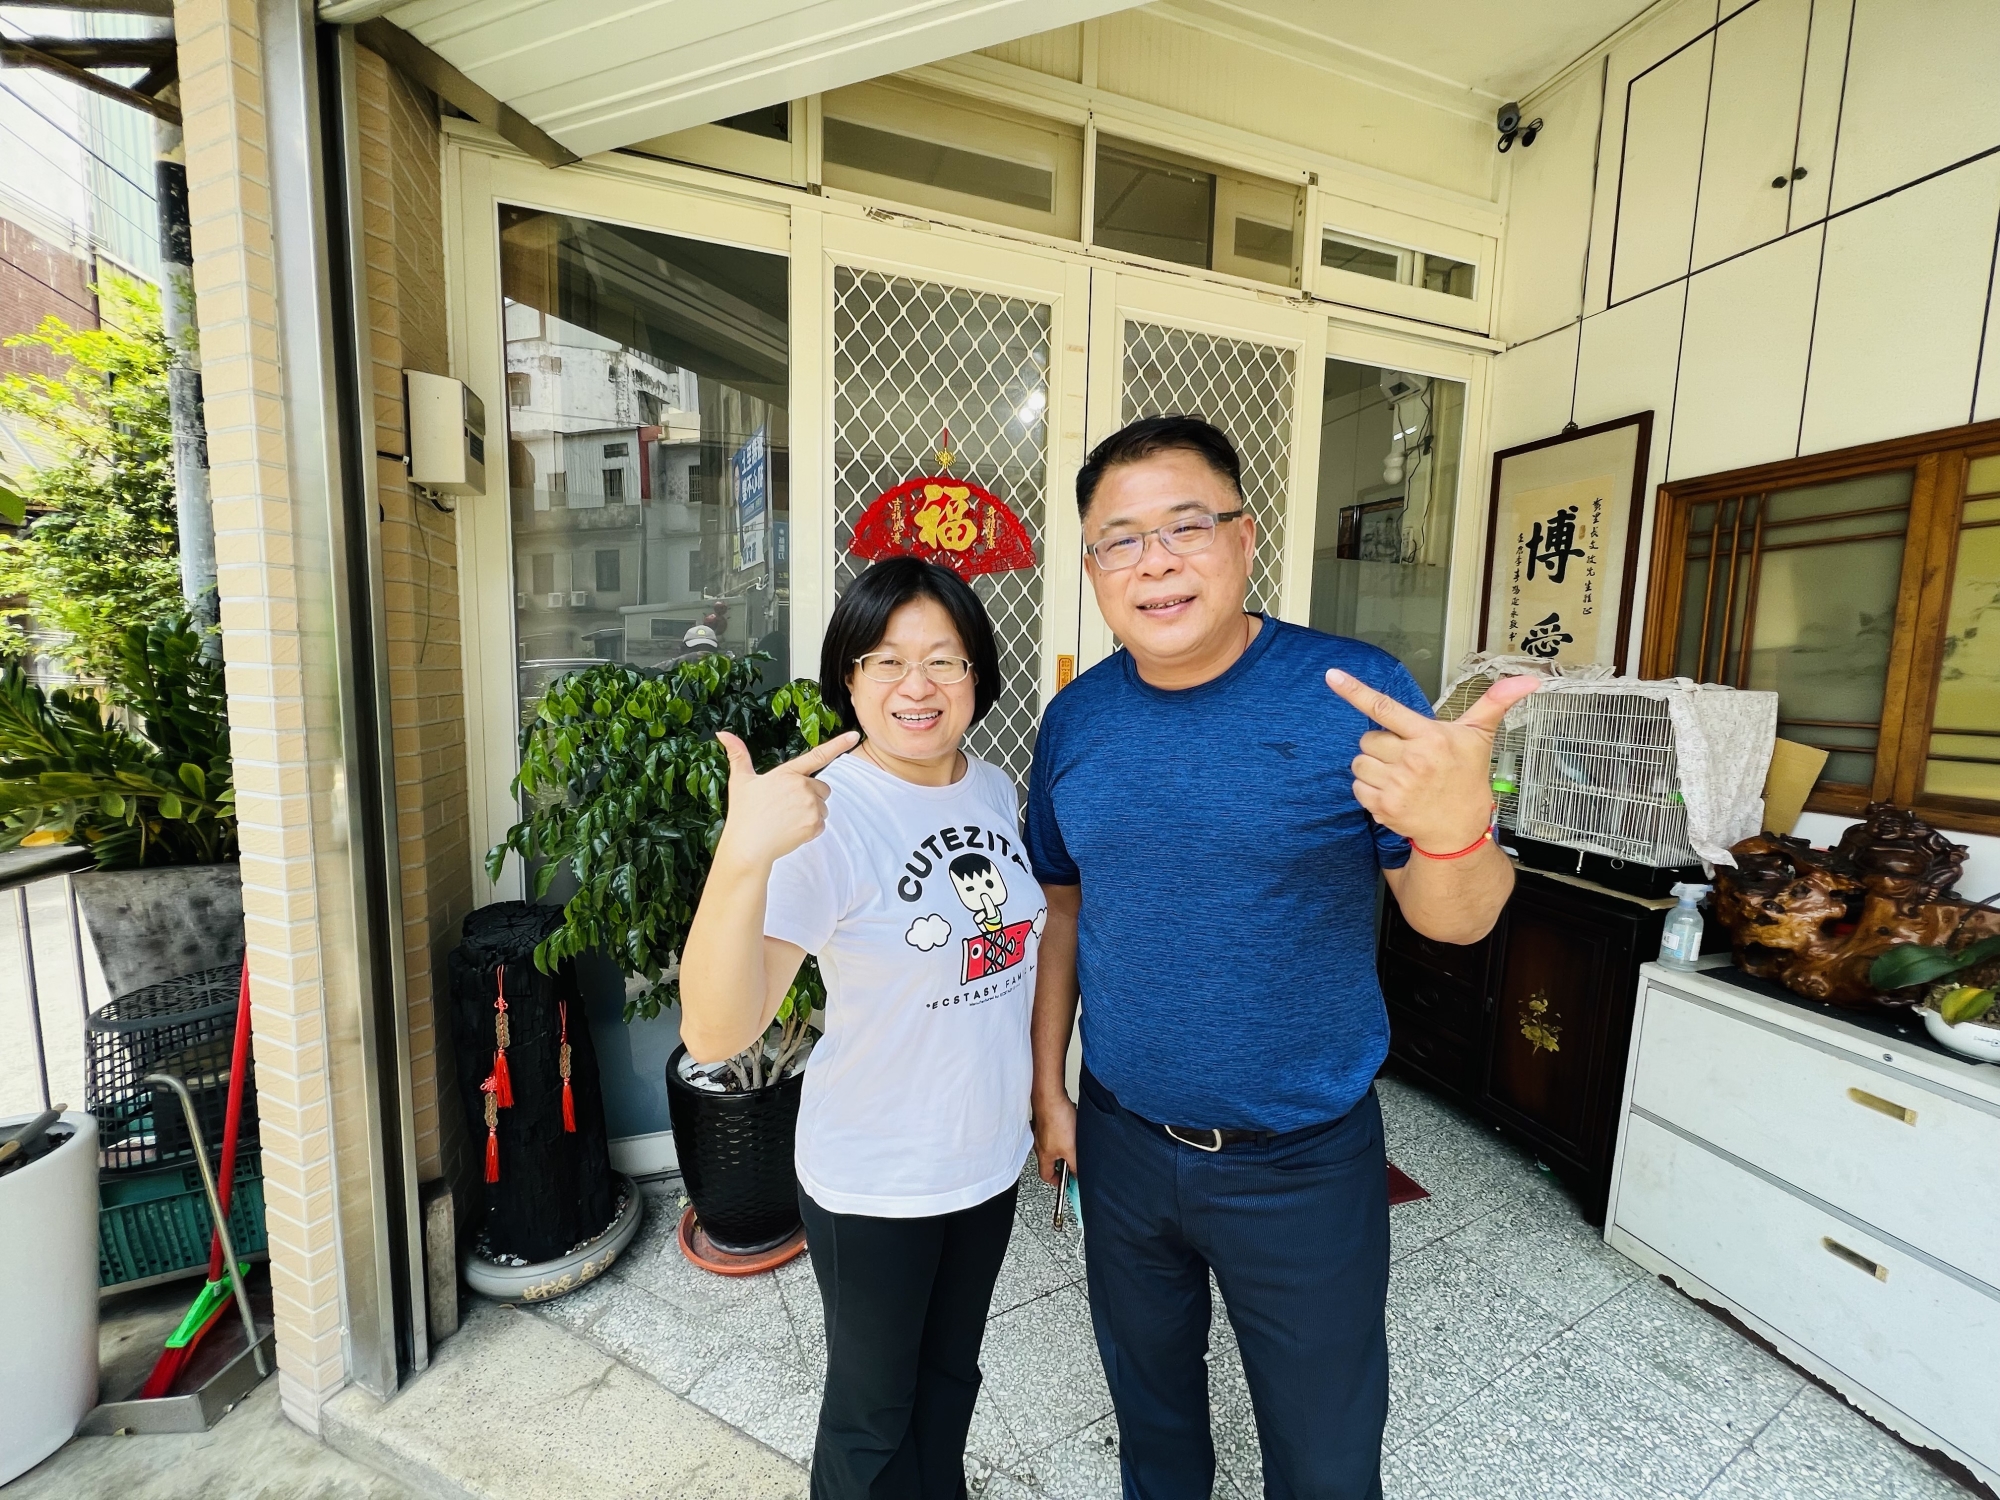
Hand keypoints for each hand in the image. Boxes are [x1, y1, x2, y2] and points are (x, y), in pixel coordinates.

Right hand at [714, 729, 859, 868]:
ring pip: (823, 807)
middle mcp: (802, 786)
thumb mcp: (740, 781)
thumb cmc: (744, 813)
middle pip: (822, 788)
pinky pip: (821, 824)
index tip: (854, 735)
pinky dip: (810, 829)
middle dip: (811, 796)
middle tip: (788, 807)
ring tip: (787, 820)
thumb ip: (737, 755)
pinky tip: (792, 831)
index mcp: (787, 773)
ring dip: (811, 813)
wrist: (748, 846)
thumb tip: (722, 733)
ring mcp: (810, 806)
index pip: (817, 755)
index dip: (838, 744)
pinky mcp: (814, 824)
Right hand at [1033, 1090, 1077, 1186]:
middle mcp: (1040, 1145)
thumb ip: (1075, 1165)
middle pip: (1050, 1161)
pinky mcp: (1047, 1121)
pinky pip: (1056, 1133)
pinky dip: (1064, 1134)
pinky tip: (1073, 1129)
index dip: (1056, 1181)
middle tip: (1074, 1164)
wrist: (1052, 1097)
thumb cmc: (1057, 1120)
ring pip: (1054, 1146)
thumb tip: (1078, 1176)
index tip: (1066, 1183)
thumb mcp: (1071, 1150)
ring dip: (1065, 1148)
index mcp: (1044, 1156)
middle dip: (1063, 1164)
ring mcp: (1042, 1132)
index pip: (1046, 1175)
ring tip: (1076, 1144)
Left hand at [1325, 669, 1537, 854]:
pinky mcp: (1385, 807)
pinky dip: (1369, 790)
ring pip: (1359, 763)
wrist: (1460, 830)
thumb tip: (1528, 680)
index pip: (1385, 708)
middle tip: (1406, 758)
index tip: (1332, 676)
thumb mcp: (1479, 738)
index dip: (1355, 690)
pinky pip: (1357, 788)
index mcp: (1430, 737)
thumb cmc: (1466, 778)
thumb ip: (1495, 703)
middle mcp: (1412, 760)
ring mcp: (1397, 785)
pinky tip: (1393, 793)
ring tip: (1400, 777)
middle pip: (1368, 739)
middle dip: (1381, 746)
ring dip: (1373, 768)